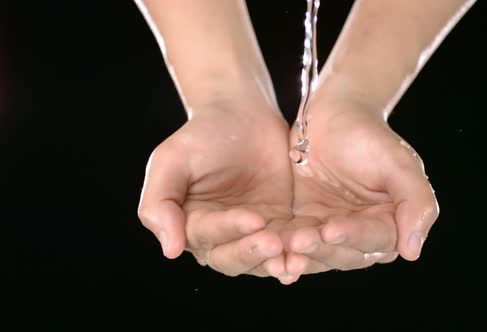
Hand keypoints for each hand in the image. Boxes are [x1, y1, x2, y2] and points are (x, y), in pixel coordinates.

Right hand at [138, 99, 292, 278]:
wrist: (243, 114)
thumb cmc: (202, 133)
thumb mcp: (172, 159)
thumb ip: (160, 202)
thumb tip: (170, 250)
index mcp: (190, 224)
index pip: (207, 237)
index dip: (229, 230)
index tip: (252, 218)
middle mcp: (220, 236)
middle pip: (232, 258)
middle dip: (253, 252)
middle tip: (273, 241)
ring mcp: (252, 233)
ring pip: (261, 259)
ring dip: (276, 260)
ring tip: (294, 256)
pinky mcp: (280, 226)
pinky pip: (288, 247)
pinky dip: (296, 254)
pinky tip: (305, 257)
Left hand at [283, 98, 438, 275]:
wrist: (333, 114)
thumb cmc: (370, 134)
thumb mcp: (400, 163)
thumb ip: (416, 203)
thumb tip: (413, 251)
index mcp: (392, 223)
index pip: (375, 238)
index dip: (353, 236)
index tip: (331, 229)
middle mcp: (363, 234)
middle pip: (345, 253)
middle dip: (322, 249)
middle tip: (300, 241)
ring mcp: (332, 231)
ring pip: (318, 253)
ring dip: (301, 255)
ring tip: (283, 250)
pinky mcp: (305, 224)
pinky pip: (295, 242)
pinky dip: (284, 250)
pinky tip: (272, 252)